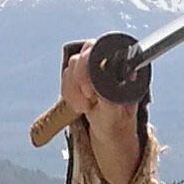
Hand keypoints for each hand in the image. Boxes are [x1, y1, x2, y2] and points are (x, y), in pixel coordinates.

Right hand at [57, 43, 148, 181]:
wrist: (111, 132)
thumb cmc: (118, 121)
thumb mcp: (115, 112)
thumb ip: (109, 94)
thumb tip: (104, 79)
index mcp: (118, 66)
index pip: (96, 51)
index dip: (87, 69)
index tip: (90, 92)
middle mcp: (104, 62)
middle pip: (80, 57)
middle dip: (79, 82)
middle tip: (88, 99)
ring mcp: (90, 68)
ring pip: (70, 68)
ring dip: (73, 90)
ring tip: (86, 105)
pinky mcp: (79, 76)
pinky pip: (65, 78)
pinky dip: (69, 93)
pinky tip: (80, 104)